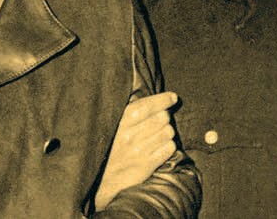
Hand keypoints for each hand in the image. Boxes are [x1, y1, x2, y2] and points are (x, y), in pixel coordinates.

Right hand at [95, 92, 177, 209]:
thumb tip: (154, 100)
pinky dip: (168, 146)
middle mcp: (129, 135)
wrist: (103, 179)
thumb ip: (129, 113)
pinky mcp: (147, 164)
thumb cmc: (111, 147)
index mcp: (120, 121)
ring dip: (167, 132)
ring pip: (168, 132)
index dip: (163, 100)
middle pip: (162, 117)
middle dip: (165, 117)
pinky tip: (160, 147)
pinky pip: (170, 148)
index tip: (173, 97)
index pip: (146, 106)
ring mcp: (139, 150)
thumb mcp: (113, 126)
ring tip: (158, 135)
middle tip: (160, 121)